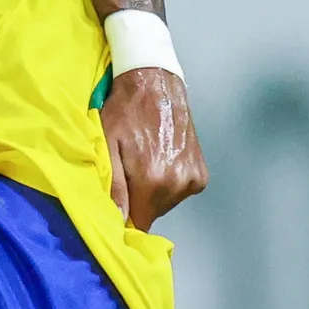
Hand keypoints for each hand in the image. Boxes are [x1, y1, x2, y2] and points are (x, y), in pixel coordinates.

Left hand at [101, 66, 206, 232]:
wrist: (155, 84)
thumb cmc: (125, 113)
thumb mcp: (108, 148)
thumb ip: (115, 188)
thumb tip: (119, 221)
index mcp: (153, 181)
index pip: (139, 223)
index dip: (126, 216)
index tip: (120, 201)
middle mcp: (177, 183)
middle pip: (153, 213)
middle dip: (139, 200)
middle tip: (131, 170)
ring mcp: (193, 178)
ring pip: (166, 203)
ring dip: (154, 191)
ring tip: (146, 161)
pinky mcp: (201, 173)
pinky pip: (181, 190)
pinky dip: (170, 181)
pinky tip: (162, 159)